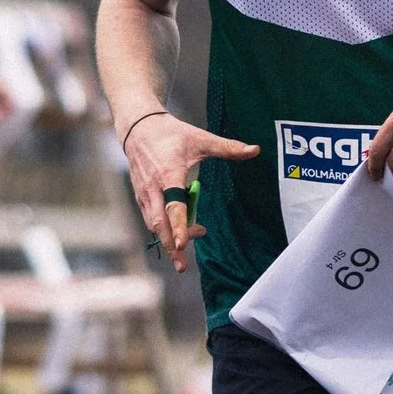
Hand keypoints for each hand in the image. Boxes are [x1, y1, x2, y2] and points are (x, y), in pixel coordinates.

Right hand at [122, 112, 256, 272]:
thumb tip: (254, 150)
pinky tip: (177, 236)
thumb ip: (227, 147)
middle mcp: (153, 187)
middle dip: (170, 245)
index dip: (178, 225)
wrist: (138, 128)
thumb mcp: (200, 138)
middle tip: (182, 265)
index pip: (173, 205)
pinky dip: (162, 230)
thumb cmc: (171, 134)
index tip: (183, 243)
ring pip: (153, 224)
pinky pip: (150, 219)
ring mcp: (144, 194)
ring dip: (167, 241)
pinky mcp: (141, 197)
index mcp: (168, 174)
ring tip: (183, 256)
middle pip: (160, 222)